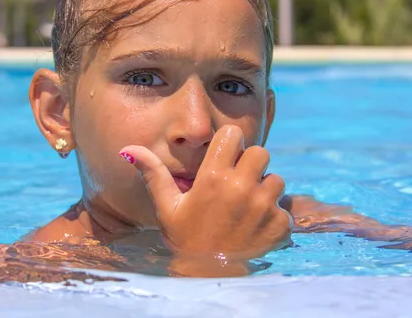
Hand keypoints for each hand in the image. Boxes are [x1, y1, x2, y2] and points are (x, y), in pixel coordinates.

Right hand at [120, 125, 291, 260]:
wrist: (208, 278)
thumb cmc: (185, 238)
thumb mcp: (167, 206)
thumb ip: (152, 173)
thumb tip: (127, 149)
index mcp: (213, 177)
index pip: (233, 134)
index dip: (230, 143)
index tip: (225, 158)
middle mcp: (241, 187)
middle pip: (261, 152)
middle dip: (251, 164)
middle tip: (239, 183)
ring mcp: (263, 206)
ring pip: (276, 179)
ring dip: (265, 190)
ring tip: (247, 208)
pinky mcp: (279, 225)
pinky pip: (284, 208)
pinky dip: (274, 217)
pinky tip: (256, 228)